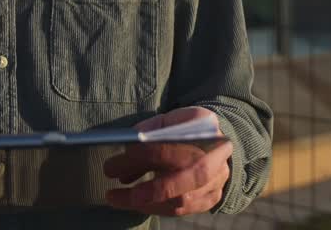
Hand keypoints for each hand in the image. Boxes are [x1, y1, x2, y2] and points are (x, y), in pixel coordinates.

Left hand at [102, 107, 231, 216]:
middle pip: (183, 176)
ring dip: (145, 202)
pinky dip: (156, 208)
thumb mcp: (163, 120)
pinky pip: (183, 209)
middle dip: (149, 189)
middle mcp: (217, 154)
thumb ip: (147, 131)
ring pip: (182, 199)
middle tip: (114, 194)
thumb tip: (126, 151)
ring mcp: (217, 179)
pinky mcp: (211, 197)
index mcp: (204, 125)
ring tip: (117, 198)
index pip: (171, 144)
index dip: (141, 155)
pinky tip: (136, 203)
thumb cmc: (179, 128)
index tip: (113, 164)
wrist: (208, 139)